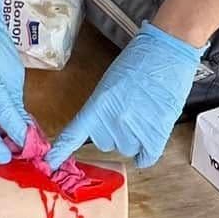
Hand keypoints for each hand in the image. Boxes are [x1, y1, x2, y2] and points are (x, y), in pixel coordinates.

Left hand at [47, 21, 203, 170]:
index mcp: (98, 105)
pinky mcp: (157, 136)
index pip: (73, 135)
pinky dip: (146, 151)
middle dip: (113, 130)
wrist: (168, 52)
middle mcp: (114, 122)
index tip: (50, 164)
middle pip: (103, 142)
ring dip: (133, 137)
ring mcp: (135, 130)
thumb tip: (99, 127)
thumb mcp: (109, 83)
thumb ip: (101, 108)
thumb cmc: (140, 61)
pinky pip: (145, 157)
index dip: (60, 152)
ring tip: (144, 113)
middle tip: (128, 109)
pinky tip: (149, 135)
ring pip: (126, 148)